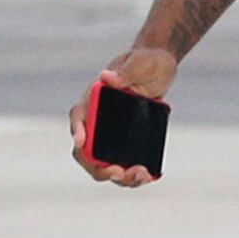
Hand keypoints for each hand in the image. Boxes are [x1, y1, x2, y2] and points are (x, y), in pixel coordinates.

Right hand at [73, 49, 177, 187]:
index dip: (78, 131)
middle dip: (98, 166)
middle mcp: (97, 119)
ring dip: (118, 176)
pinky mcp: (126, 140)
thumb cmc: (147, 61)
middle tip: (119, 171)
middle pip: (87, 150)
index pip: (78, 117)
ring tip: (141, 176)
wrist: (160, 67)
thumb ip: (126, 70)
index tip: (83, 143)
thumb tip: (107, 77)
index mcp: (93, 99)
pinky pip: (123, 162)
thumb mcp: (141, 62)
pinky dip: (132, 175)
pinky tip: (148, 177)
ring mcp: (110, 133)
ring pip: (104, 162)